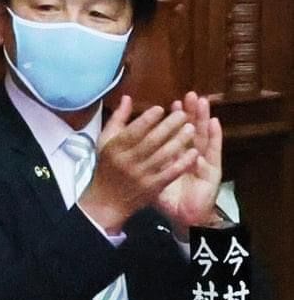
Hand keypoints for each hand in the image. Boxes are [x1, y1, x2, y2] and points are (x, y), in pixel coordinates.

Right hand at [80, 96, 198, 233]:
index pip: (133, 131)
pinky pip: (170, 173)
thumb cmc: (108, 167)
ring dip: (179, 141)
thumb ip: (117, 120)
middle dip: (169, 126)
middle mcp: (128, 161)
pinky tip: (194, 152)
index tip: (160, 108)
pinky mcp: (152, 187)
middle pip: (151, 141)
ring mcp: (141, 175)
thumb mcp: (105, 142)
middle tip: (183, 114)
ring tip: (192, 128)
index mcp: (115, 149)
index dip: (148, 119)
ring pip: (163, 155)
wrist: (107, 201)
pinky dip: (183, 162)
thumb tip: (127, 98)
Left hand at [156, 92, 224, 237]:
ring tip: (202, 102)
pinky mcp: (213, 171)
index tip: (170, 104)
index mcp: (175, 156)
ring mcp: (203, 162)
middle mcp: (191, 156)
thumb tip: (130, 145)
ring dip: (203, 119)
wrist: (183, 217)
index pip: (174, 133)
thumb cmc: (166, 197)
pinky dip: (214, 137)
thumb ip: (144, 160)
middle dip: (189, 113)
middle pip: (191, 130)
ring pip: (203, 137)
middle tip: (188, 96)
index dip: (173, 119)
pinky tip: (214, 123)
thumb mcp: (152, 176)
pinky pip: (214, 152)